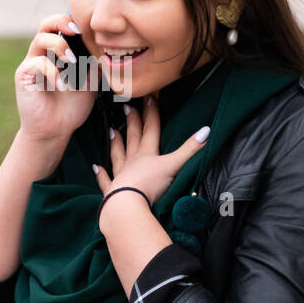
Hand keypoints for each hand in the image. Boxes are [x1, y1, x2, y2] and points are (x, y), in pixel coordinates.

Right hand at [15, 12, 98, 147]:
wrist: (55, 131)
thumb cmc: (71, 108)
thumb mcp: (90, 83)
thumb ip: (94, 65)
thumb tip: (106, 48)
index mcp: (56, 53)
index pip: (60, 26)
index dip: (72, 22)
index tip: (87, 30)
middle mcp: (42, 54)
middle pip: (45, 24)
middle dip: (61, 22)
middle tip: (76, 31)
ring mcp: (31, 63)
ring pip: (40, 39)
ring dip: (59, 45)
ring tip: (71, 61)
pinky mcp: (24, 76)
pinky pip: (36, 63)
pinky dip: (52, 72)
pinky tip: (61, 86)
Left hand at [92, 94, 210, 209]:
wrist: (127, 204)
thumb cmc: (150, 185)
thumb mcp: (173, 165)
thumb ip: (190, 149)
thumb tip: (207, 130)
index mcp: (148, 154)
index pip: (151, 129)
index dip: (152, 113)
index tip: (149, 98)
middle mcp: (133, 161)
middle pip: (133, 138)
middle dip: (132, 122)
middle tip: (127, 108)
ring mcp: (121, 175)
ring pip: (118, 155)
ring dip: (116, 142)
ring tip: (112, 131)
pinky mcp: (113, 191)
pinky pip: (106, 180)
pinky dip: (101, 174)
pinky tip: (96, 168)